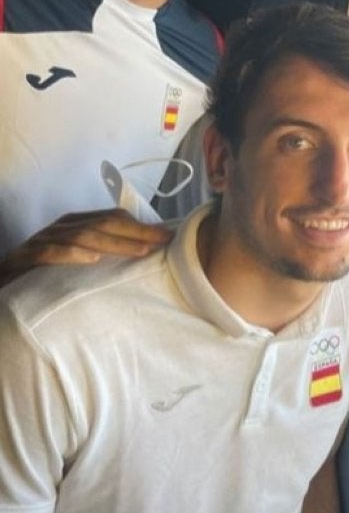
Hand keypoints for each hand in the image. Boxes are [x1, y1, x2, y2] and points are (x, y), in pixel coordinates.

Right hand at [0, 209, 170, 288]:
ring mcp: (39, 242)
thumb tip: (143, 255)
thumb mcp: (76, 267)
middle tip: (161, 241)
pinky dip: (71, 254)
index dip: (140, 225)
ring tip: (139, 250)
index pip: (110, 218)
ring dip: (113, 242)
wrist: (2, 294)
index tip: (167, 237)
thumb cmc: (42, 280)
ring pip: (79, 235)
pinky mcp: (21, 259)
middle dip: (134, 231)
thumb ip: (101, 256)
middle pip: (100, 224)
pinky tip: (93, 259)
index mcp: (72, 227)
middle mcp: (58, 230)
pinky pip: (48, 252)